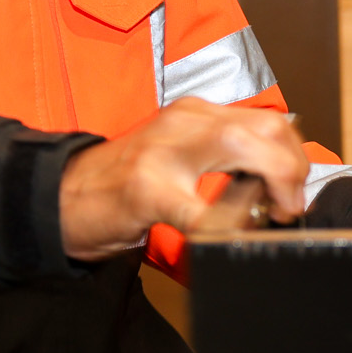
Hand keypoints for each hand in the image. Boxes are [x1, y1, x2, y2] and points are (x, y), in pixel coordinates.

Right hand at [59, 99, 310, 258]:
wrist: (58, 198)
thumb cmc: (121, 185)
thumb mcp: (178, 158)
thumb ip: (222, 161)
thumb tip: (276, 184)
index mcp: (195, 115)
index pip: (268, 120)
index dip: (293, 158)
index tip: (293, 192)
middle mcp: (184, 123)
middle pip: (266, 126)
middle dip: (292, 169)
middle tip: (287, 207)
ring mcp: (164, 152)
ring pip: (241, 147)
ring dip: (271, 186)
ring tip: (265, 216)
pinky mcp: (146, 190)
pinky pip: (200, 209)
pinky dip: (224, 226)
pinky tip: (224, 237)